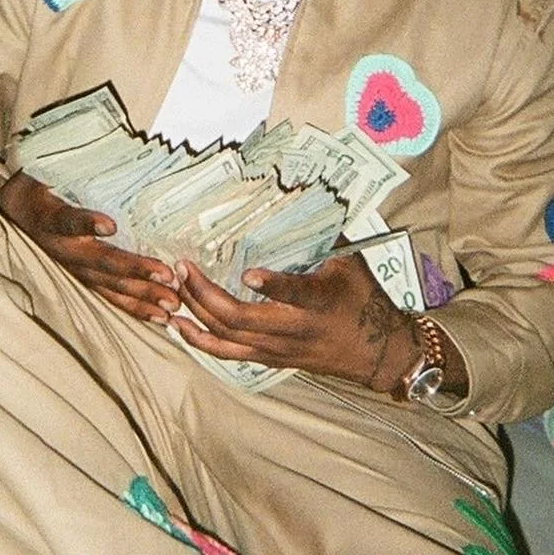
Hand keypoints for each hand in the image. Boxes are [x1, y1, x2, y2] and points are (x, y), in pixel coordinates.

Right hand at [0, 171, 180, 323]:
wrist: (7, 217)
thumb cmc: (35, 188)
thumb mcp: (44, 170)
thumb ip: (69, 164)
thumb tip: (107, 137)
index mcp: (50, 218)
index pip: (67, 220)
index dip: (85, 222)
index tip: (108, 224)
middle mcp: (61, 250)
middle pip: (99, 261)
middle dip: (134, 270)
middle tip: (166, 276)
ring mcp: (72, 269)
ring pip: (108, 287)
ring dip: (140, 296)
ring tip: (169, 305)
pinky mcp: (81, 281)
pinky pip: (109, 298)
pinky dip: (134, 309)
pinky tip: (159, 318)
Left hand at [173, 251, 421, 390]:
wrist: (378, 353)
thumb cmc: (364, 300)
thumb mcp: (350, 263)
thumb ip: (322, 234)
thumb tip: (299, 194)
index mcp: (320, 300)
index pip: (297, 294)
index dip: (274, 285)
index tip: (249, 273)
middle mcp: (296, 328)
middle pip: (243, 319)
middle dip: (207, 295)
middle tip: (184, 267)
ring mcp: (280, 349)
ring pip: (229, 338)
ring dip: (197, 313)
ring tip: (175, 288)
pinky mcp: (271, 359)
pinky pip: (229, 354)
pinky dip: (201, 341)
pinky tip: (179, 326)